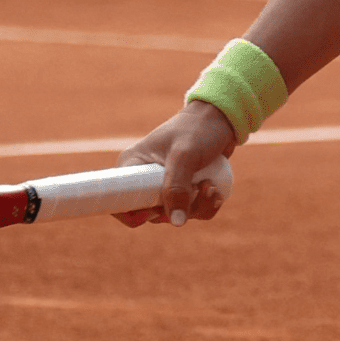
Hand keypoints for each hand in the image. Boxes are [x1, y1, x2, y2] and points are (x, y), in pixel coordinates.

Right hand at [113, 100, 237, 227]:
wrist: (221, 119)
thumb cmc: (197, 129)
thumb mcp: (184, 156)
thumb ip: (177, 188)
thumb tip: (176, 222)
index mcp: (132, 167)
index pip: (118, 202)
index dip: (134, 214)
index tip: (158, 210)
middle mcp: (143, 179)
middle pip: (151, 215)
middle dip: (178, 210)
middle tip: (199, 190)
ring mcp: (164, 186)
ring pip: (174, 216)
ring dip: (197, 208)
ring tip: (212, 185)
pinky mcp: (182, 191)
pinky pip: (190, 213)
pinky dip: (206, 207)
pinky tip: (216, 190)